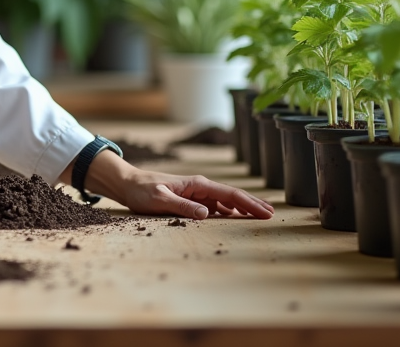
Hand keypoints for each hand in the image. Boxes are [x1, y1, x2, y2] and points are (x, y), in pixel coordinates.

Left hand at [66, 149, 273, 219]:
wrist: (127, 183)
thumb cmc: (141, 190)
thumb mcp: (160, 199)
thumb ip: (183, 206)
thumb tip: (207, 213)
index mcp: (197, 184)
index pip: (230, 194)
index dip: (249, 204)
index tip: (266, 213)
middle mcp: (200, 186)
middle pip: (233, 196)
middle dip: (253, 204)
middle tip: (272, 214)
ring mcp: (197, 192)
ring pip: (226, 201)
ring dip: (243, 207)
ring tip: (260, 215)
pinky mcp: (191, 199)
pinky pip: (215, 205)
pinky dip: (229, 210)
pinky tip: (235, 216)